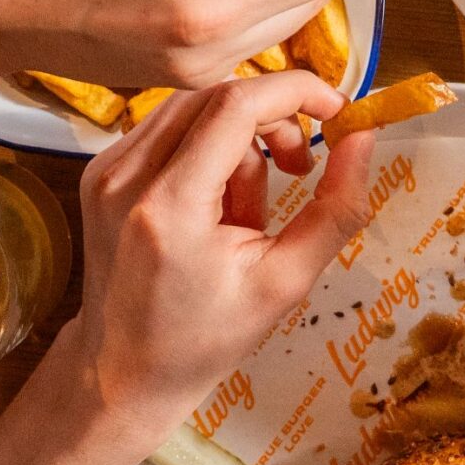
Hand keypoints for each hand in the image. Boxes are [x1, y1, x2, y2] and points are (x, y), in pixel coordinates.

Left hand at [59, 69, 374, 455]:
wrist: (122, 373)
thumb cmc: (205, 338)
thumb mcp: (285, 282)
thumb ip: (335, 209)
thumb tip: (364, 137)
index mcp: (169, 208)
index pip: (236, 105)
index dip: (296, 92)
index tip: (337, 110)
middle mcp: (125, 176)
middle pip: (217, 96)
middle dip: (273, 118)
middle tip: (301, 168)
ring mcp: (105, 169)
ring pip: (195, 106)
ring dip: (240, 136)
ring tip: (250, 206)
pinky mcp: (100, 170)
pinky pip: (170, 126)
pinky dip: (207, 149)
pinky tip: (215, 204)